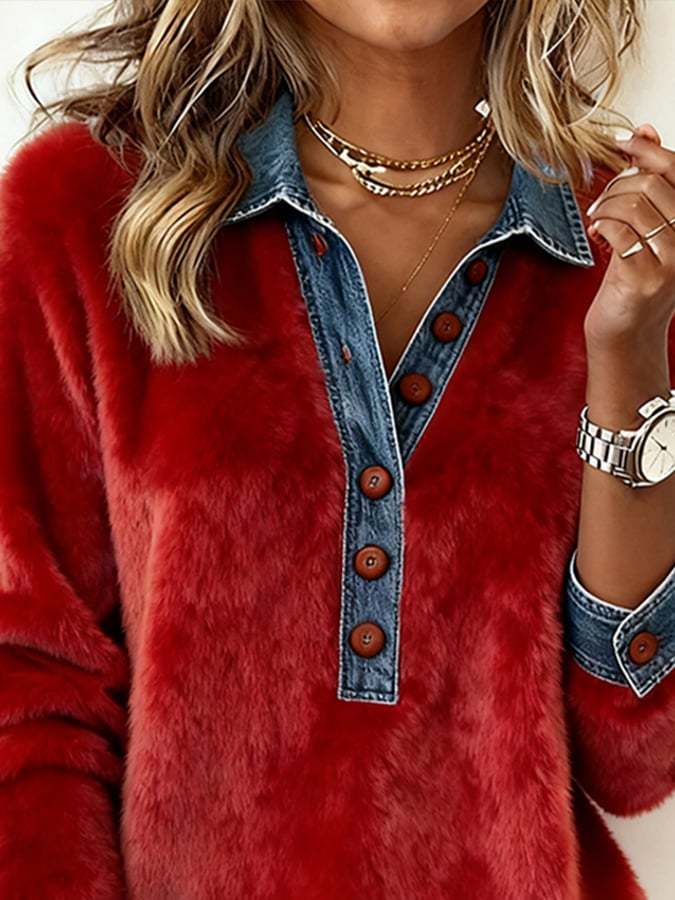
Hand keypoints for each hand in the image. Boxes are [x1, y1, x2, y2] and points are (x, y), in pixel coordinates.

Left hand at [583, 123, 674, 355]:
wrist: (628, 334)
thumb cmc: (637, 278)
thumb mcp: (651, 227)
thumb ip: (653, 182)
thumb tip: (647, 128)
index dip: (647, 148)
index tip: (620, 141)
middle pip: (652, 184)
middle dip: (618, 185)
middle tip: (602, 202)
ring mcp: (671, 261)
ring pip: (633, 205)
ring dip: (605, 206)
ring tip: (597, 218)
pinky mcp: (644, 278)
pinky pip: (618, 232)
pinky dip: (602, 226)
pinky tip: (597, 234)